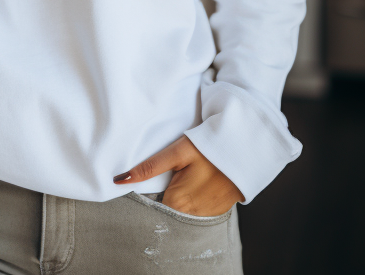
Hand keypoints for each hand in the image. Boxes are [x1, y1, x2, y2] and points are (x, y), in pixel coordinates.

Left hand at [113, 135, 243, 216]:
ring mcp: (204, 216)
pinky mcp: (216, 212)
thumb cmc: (209, 148)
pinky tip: (200, 184)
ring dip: (180, 198)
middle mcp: (189, 215)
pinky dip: (195, 199)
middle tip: (173, 174)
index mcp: (175, 203)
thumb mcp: (178, 153)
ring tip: (188, 176)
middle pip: (166, 207)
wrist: (245, 151)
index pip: (151, 205)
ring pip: (181, 209)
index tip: (148, 180)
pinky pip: (197, 209)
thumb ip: (150, 168)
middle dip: (163, 194)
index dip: (146, 192)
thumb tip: (119, 180)